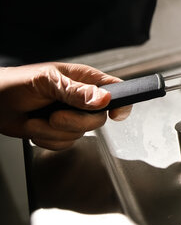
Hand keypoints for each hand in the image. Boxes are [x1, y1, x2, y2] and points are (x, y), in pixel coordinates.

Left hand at [0, 63, 130, 149]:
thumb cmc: (16, 83)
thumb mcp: (47, 82)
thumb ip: (76, 91)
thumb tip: (103, 98)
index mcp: (84, 80)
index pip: (115, 90)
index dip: (121, 103)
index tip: (115, 114)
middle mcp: (82, 100)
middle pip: (98, 119)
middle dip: (74, 122)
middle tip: (55, 115)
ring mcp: (72, 117)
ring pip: (80, 134)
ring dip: (53, 131)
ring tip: (38, 118)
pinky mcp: (60, 132)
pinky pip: (64, 144)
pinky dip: (46, 139)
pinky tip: (36, 126)